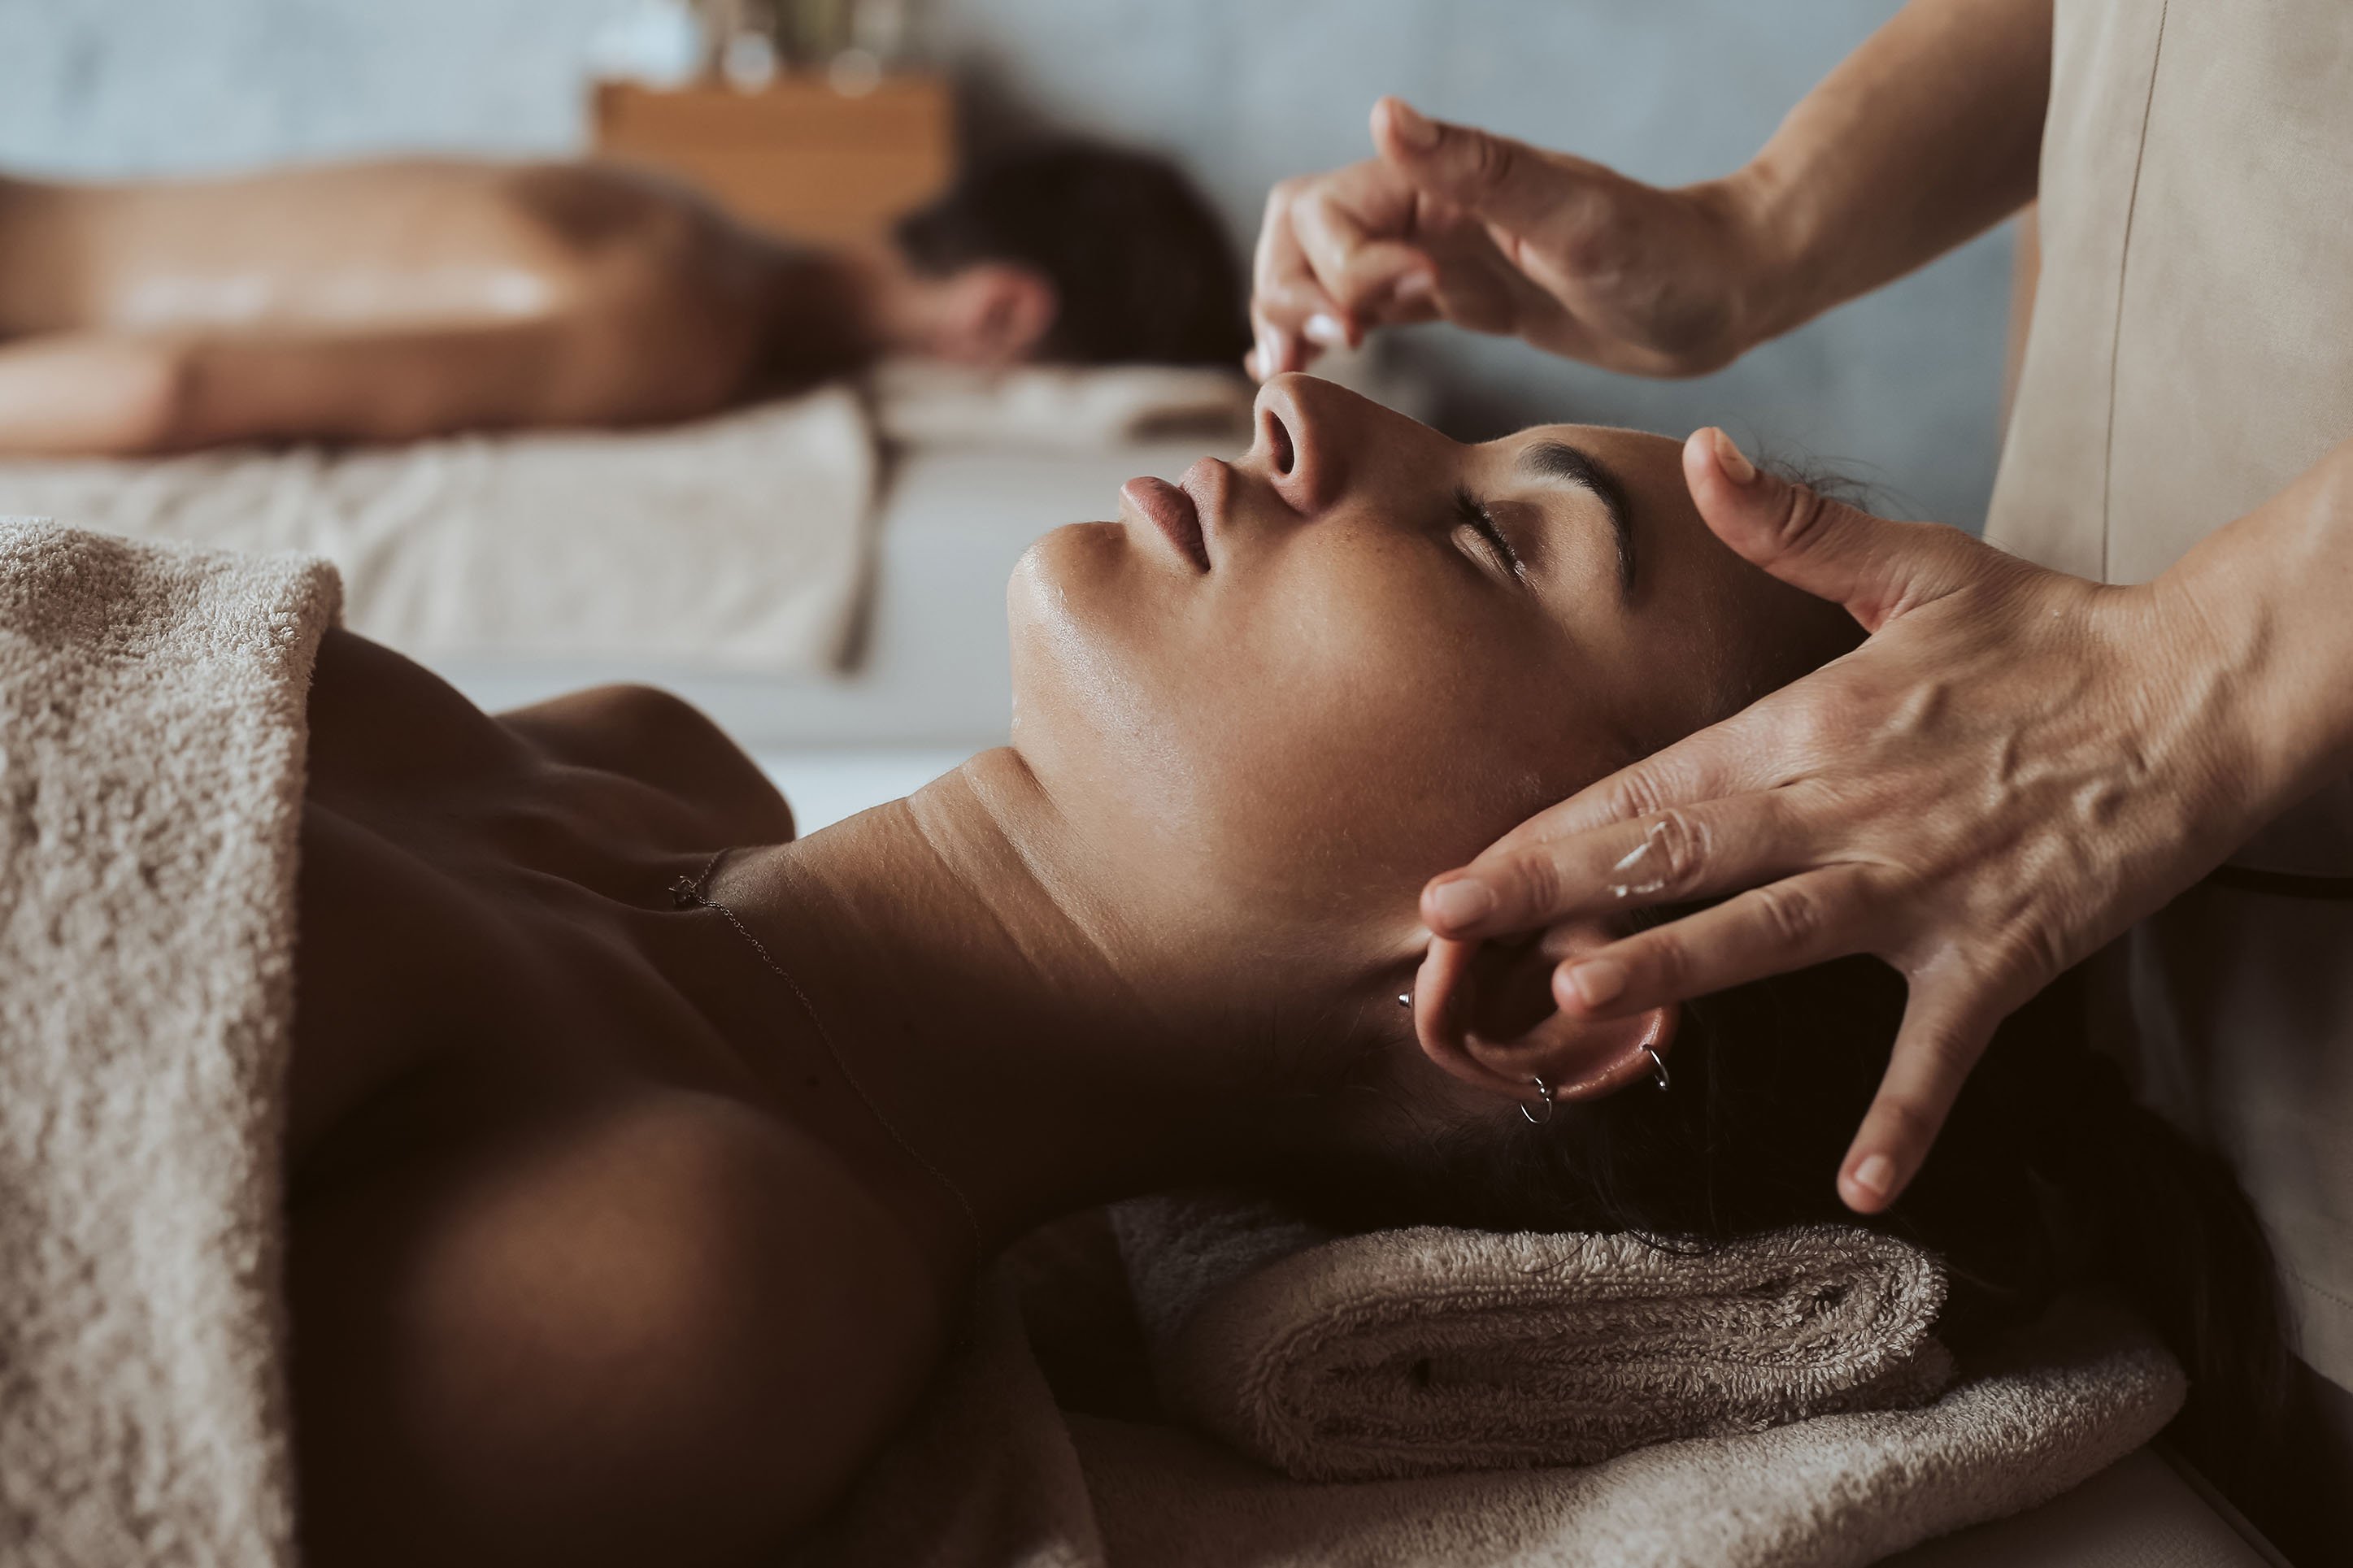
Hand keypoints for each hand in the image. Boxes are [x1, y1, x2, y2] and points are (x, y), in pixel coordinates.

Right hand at [1249, 97, 1779, 380]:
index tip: (1393, 310)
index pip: (1324, 214)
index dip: (1337, 268)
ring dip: (1292, 314)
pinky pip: (1364, 305)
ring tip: (1291, 373)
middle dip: (1290, 293)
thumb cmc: (1664, 256)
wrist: (1725, 293)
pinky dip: (1325, 332)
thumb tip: (1383, 112)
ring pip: (1320, 271)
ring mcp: (1438, 254)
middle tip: (1329, 352)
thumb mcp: (1574, 217)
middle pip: (1300, 235)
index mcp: (1442, 185)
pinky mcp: (1458, 297)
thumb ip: (1476, 169)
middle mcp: (1428, 211)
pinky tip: (1315, 370)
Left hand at [1415, 430, 2271, 1212]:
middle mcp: (1844, 809)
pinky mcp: (1999, 950)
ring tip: (1583, 998)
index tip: (1454, 871)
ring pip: (1775, 933)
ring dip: (1681, 967)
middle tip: (1449, 928)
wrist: (2195, 694)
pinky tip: (1859, 1185)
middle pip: (1678, 855)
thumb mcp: (1914, 564)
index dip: (1546, 828)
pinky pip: (1943, 1048)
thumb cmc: (2047, 633)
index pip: (1651, 784)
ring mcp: (1918, 886)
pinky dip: (1907, 1114)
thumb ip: (1792, 526)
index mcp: (1807, 725)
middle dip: (1557, 889)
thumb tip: (1702, 455)